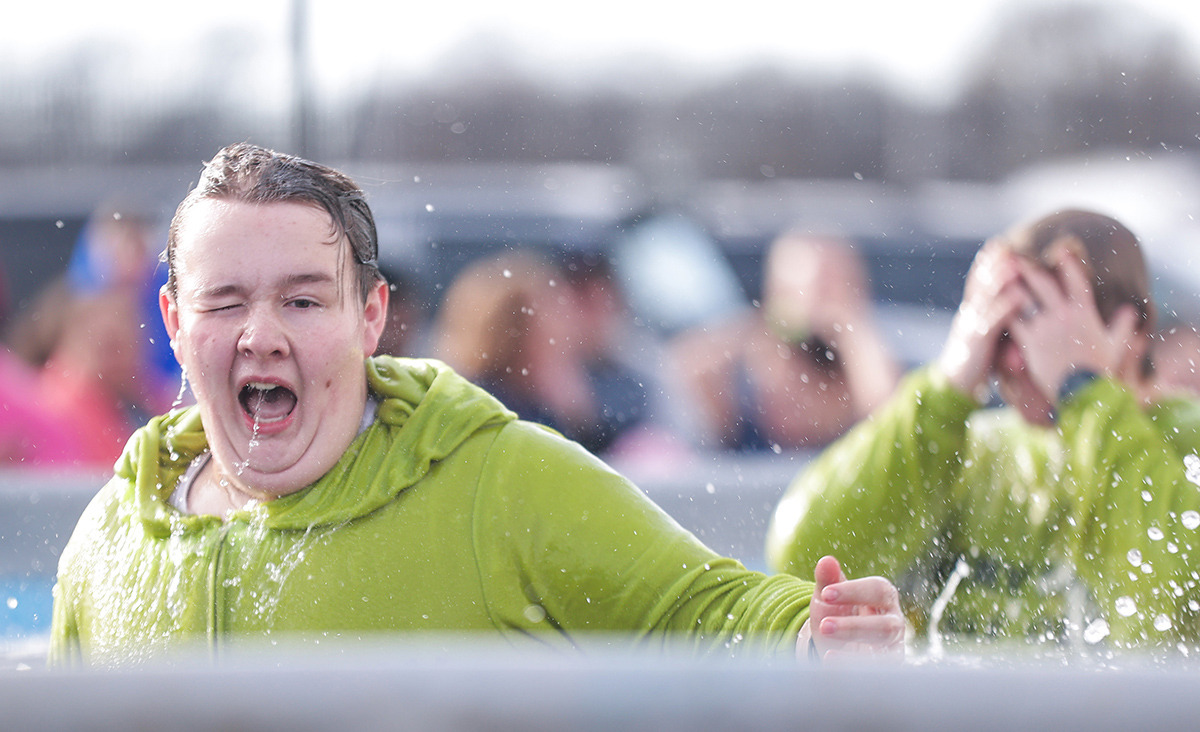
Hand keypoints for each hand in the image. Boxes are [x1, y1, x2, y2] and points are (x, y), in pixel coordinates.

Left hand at [798, 555, 904, 662]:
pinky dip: (855, 669)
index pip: (877, 590)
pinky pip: (877, 672)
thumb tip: (826, 561)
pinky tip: (831, 663)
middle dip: (854, 626)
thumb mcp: (829, 598)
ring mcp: (893, 649)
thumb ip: (828, 580)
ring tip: (828, 652)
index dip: (853, 591)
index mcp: (884, 597)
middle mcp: (894, 623)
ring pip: (884, 654)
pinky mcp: (886, 669)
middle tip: (824, 626)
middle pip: (885, 626)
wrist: (837, 645)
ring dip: (856, 655)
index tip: (825, 593)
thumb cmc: (837, 613)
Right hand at [937, 239, 1026, 397]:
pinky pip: (992, 321)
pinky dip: (1005, 307)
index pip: (977, 282)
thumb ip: (994, 320)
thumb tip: (1012, 304)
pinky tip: (1019, 296)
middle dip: (993, 265)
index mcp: (971, 313)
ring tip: (1014, 263)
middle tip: (1006, 247)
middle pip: (980, 284)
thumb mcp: (983, 337)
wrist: (954, 388)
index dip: (986, 264)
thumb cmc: (975, 363)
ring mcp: (971, 327)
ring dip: (1000, 280)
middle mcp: (969, 315)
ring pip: (986, 298)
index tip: (998, 245)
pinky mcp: (977, 343)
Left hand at [1007, 248, 1140, 399]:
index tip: (1061, 248)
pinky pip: (1013, 320)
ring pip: (1025, 298)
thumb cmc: (1099, 371)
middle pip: (1044, 284)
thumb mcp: (1115, 345)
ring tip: (999, 271)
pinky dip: (1003, 307)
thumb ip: (1122, 326)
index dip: (1069, 264)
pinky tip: (992, 298)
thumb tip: (1130, 310)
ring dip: (1011, 283)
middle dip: (1029, 267)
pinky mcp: (1030, 341)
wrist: (1082, 393)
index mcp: (1086, 314)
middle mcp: (1064, 316)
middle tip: (1015, 253)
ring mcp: (1045, 327)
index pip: (1078, 282)